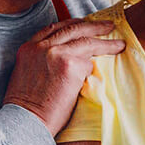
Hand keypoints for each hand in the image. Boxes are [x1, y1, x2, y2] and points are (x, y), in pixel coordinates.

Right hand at [3, 18, 123, 135]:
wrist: (25, 121)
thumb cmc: (28, 106)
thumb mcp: (27, 73)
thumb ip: (43, 60)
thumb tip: (68, 57)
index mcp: (29, 47)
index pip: (54, 28)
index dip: (73, 25)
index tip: (85, 24)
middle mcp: (41, 46)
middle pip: (72, 29)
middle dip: (93, 26)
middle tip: (109, 25)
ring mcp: (56, 54)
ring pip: (86, 41)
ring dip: (106, 43)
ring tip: (119, 44)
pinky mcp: (70, 66)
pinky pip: (89, 63)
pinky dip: (96, 68)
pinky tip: (107, 69)